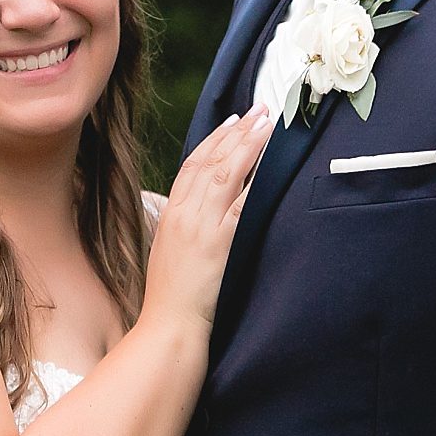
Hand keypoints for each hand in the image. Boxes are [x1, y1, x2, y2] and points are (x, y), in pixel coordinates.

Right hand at [140, 103, 273, 335]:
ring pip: (225, 174)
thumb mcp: (166, 252)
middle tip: (259, 109)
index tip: (231, 122)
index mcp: (169, 215)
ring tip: (267, 123)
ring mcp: (201, 227)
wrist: (168, 326)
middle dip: (236, 132)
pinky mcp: (219, 243)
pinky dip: (255, 178)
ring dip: (248, 144)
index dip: (212, 141)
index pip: (191, 166)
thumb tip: (189, 213)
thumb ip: (178, 228)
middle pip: (211, 161)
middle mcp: (184, 214)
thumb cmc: (168, 297)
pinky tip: (268, 161)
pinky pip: (241, 203)